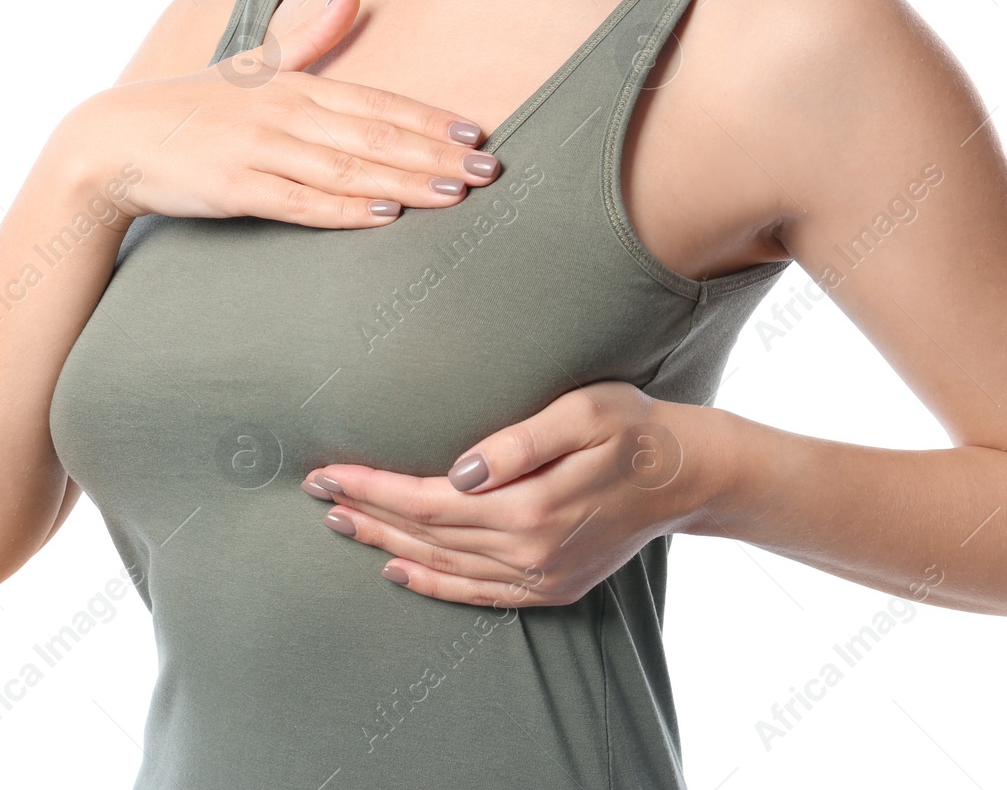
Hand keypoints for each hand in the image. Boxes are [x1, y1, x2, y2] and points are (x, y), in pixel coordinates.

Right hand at [52, 0, 501, 227]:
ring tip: (457, 192)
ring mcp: (258, 150)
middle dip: (436, 152)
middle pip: (374, 133)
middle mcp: (283, 113)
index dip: (430, 118)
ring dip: (406, 180)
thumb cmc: (189, 108)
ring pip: (347, 167)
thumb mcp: (250, 65)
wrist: (110, 141)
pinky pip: (299, 202)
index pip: (376, 101)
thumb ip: (309, 38)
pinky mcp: (234, 188)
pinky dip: (344, 208)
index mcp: (293, 85)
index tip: (479, 131)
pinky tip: (384, 214)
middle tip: (492, 169)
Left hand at [300, 381, 702, 606]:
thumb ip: (521, 441)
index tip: (330, 470)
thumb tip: (461, 471)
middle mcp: (529, 551)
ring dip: (388, 544)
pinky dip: (433, 584)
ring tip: (344, 524)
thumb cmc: (634, 430)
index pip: (428, 500)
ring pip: (443, 565)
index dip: (375, 486)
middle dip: (368, 511)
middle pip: (426, 534)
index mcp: (530, 506)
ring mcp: (540, 576)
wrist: (689, 476)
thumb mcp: (585, 413)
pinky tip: (399, 571)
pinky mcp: (551, 587)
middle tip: (317, 492)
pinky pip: (476, 594)